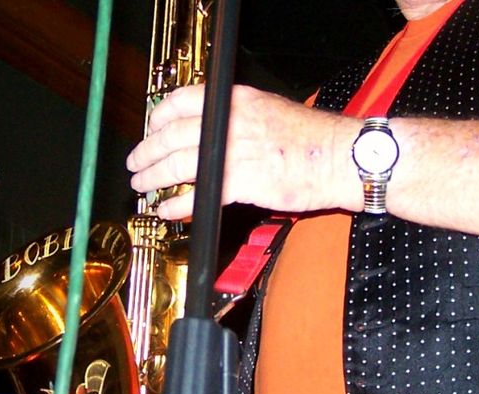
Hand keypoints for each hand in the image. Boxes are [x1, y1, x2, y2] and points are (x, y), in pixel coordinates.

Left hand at [126, 83, 359, 218]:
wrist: (340, 157)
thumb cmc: (315, 140)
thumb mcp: (272, 111)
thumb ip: (240, 119)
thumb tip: (215, 131)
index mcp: (238, 101)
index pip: (182, 100)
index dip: (158, 116)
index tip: (151, 128)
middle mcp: (231, 123)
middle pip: (171, 134)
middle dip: (147, 151)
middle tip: (137, 163)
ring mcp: (234, 153)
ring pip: (178, 164)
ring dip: (155, 178)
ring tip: (144, 186)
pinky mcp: (241, 183)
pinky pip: (198, 194)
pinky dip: (177, 203)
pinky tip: (168, 208)